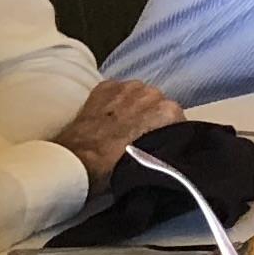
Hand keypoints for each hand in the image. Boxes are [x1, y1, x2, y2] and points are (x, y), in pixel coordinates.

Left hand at [59, 77, 180, 181]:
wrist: (77, 162)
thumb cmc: (116, 168)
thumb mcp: (152, 158)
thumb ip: (163, 143)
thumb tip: (165, 145)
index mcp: (166, 110)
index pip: (175, 115)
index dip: (168, 129)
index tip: (159, 141)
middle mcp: (149, 93)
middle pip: (157, 100)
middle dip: (151, 113)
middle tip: (140, 133)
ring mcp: (124, 86)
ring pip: (137, 92)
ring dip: (134, 104)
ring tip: (123, 123)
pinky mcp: (103, 86)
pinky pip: (117, 89)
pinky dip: (115, 99)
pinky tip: (109, 115)